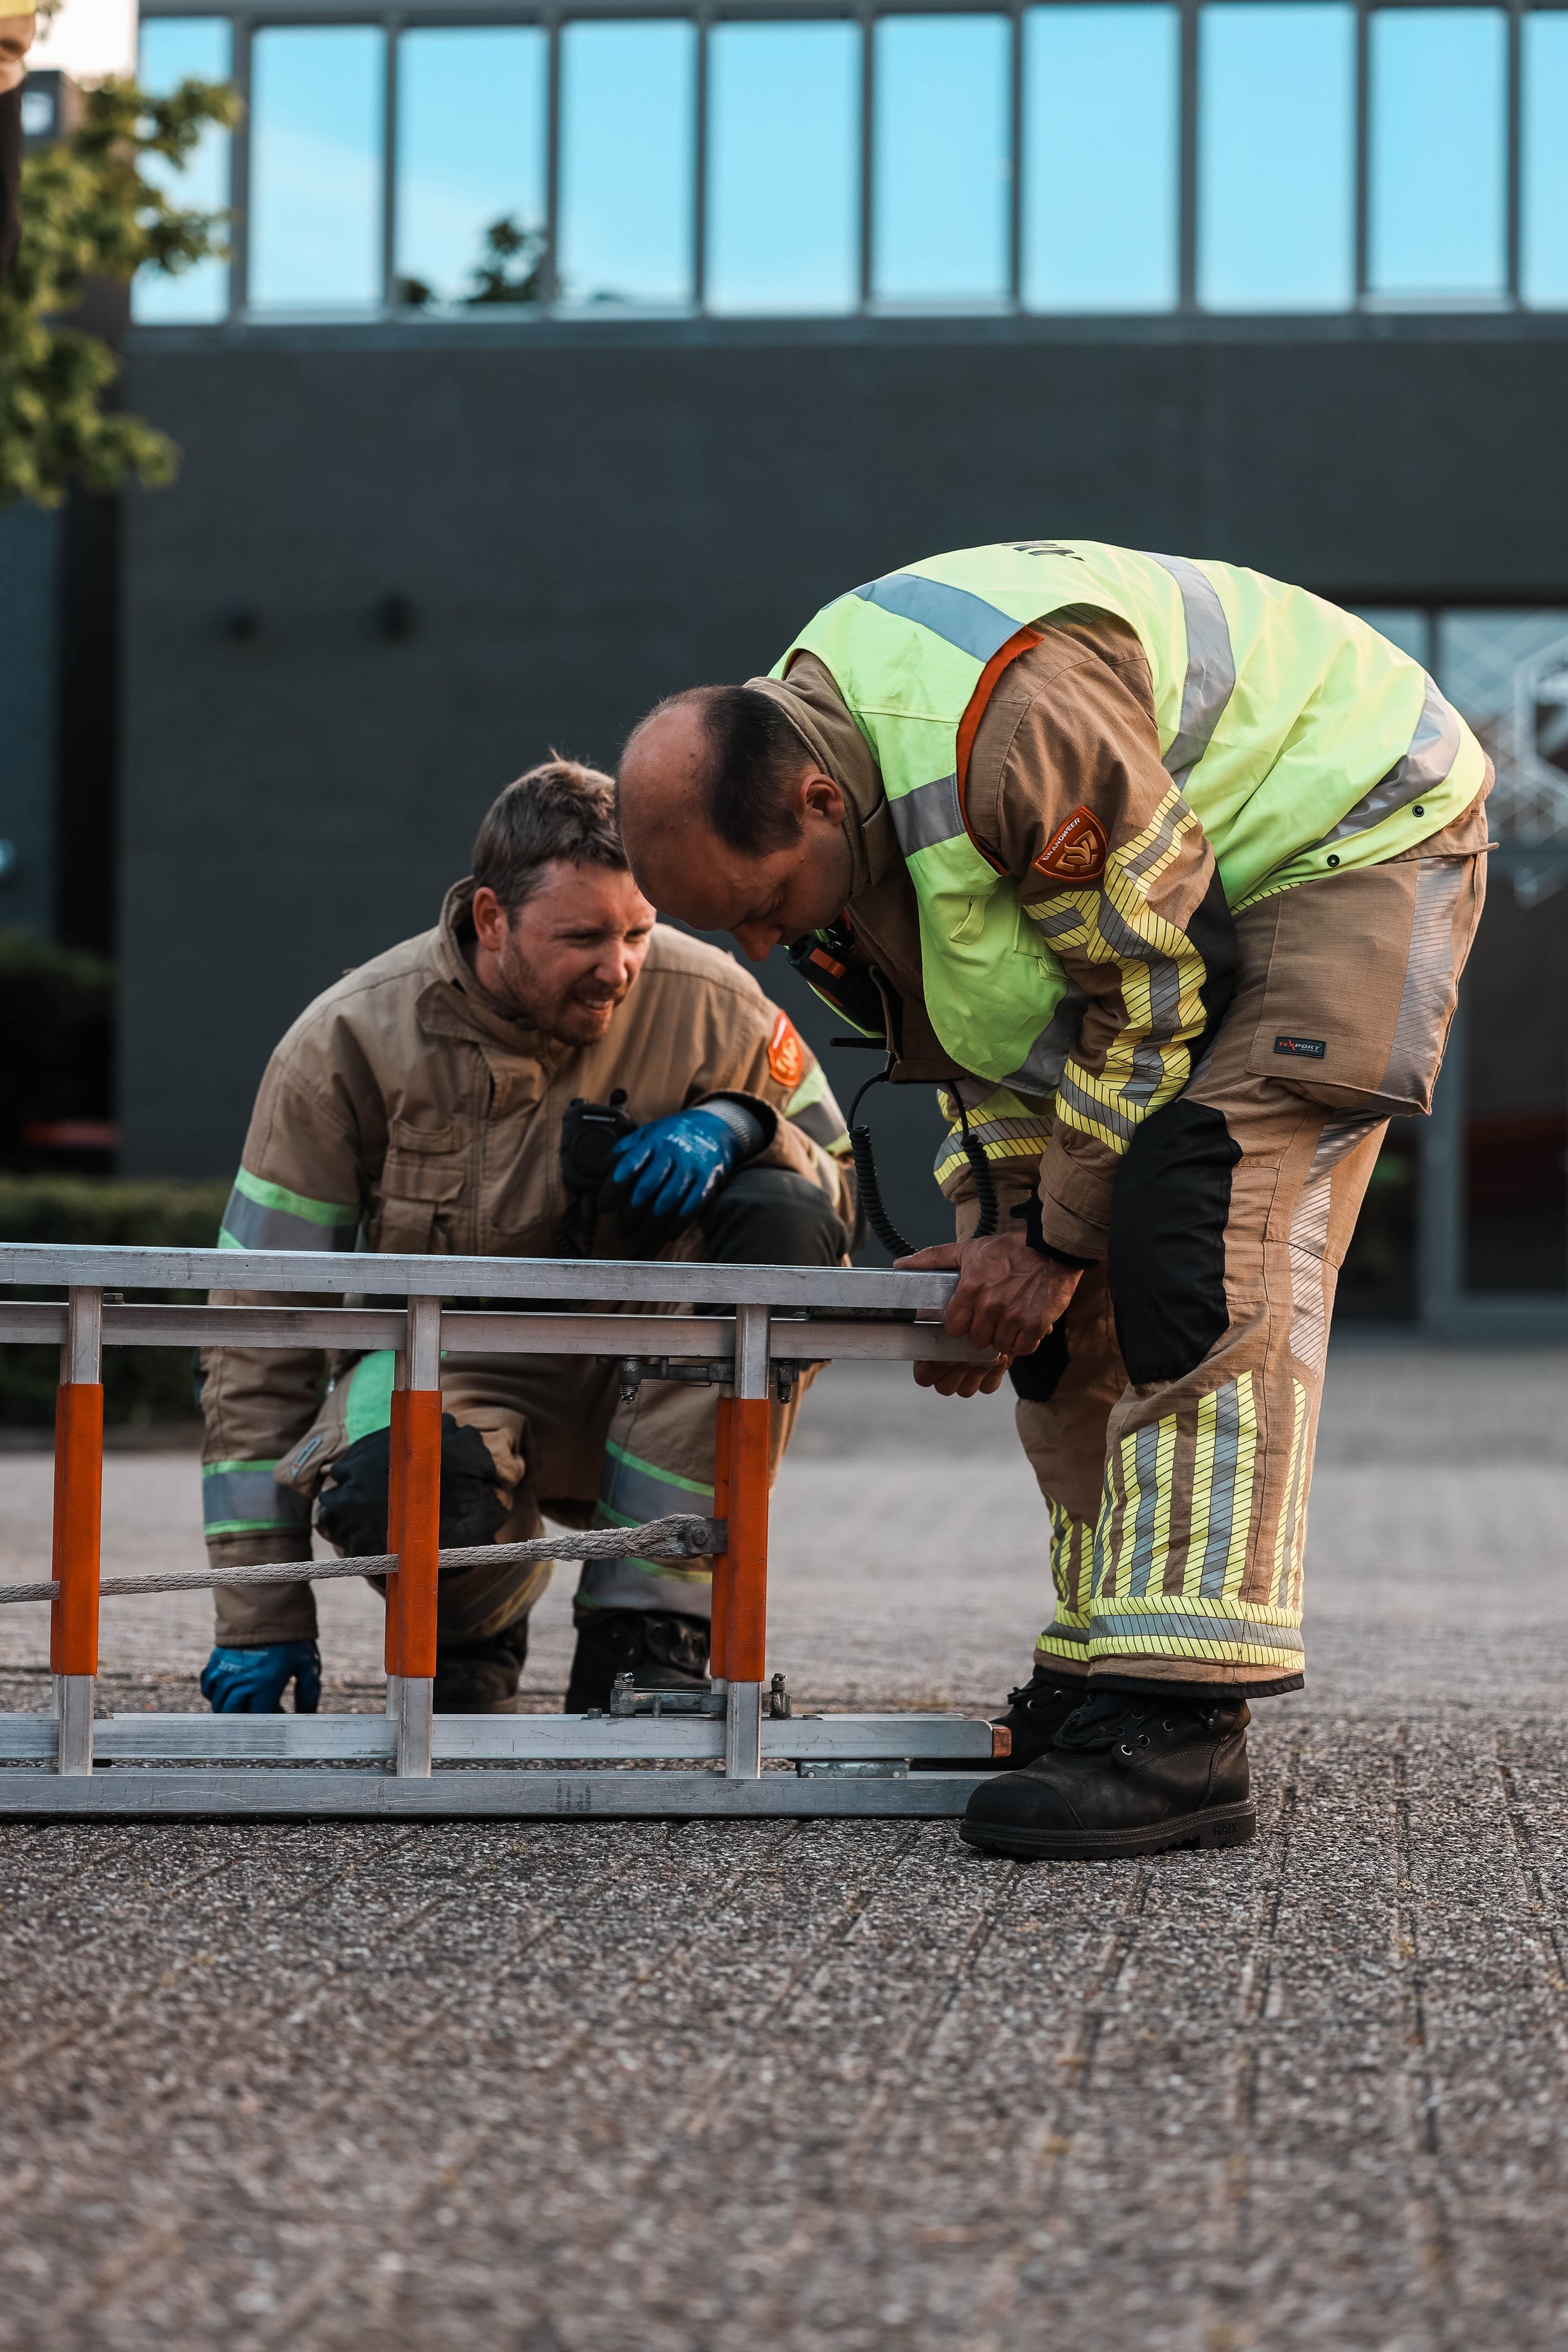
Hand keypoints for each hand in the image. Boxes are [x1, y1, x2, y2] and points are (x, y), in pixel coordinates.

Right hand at [200, 1640, 321, 1713]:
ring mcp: (224, 1672)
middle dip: (247, 1719)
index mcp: (265, 1684)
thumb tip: (307, 1715)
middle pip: (234, 1716)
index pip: (259, 1719)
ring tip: (250, 1700)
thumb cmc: (292, 1638)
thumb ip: (308, 1693)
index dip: (269, 1722)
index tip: (279, 1716)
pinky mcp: (216, 1662)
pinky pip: (208, 1687)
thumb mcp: (307, 1665)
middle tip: (263, 1710)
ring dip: (232, 1708)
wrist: (269, 1607)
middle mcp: (241, 1682)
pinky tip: (231, 1690)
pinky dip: (216, 1694)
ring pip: (218, 1704)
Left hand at [601, 1108, 745, 1241]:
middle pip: (647, 1187)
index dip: (613, 1188)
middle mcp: (672, 1154)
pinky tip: (664, 1235)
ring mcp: (691, 1168)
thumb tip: (602, 1170)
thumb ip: (623, 1150)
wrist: (713, 1128)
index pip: (629, 1165)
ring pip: (668, 1201)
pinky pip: (691, 1208)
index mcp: (652, 1141)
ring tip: (639, 1238)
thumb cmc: (672, 1136)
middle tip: (620, 1230)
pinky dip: (677, 1225)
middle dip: (630, 1213)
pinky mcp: (707, 1182)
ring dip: (651, 1225)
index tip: (603, 1206)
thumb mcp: (646, 1133)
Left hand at [898, 1229, 1082, 1391]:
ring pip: (998, 1347)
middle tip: (990, 1319)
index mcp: (971, 1289)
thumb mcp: (968, 1250)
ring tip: (1008, 1321)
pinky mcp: (1036, 1325)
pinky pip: (1022, 1349)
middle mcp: (991, 1305)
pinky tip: (1023, 1327)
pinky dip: (1023, 1342)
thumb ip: (933, 1258)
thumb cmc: (1010, 1250)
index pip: (954, 1328)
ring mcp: (1014, 1317)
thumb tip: (900, 1265)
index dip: (960, 1325)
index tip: (968, 1319)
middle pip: (976, 1341)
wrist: (1052, 1249)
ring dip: (1002, 1339)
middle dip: (981, 1333)